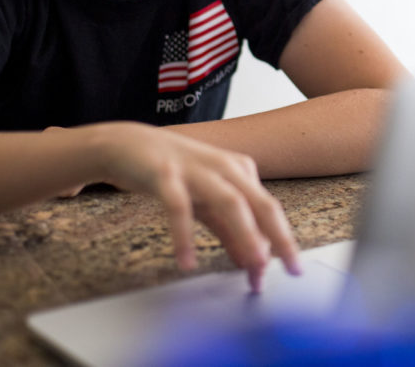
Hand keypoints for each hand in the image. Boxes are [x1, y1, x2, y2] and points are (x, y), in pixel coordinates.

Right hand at [93, 122, 301, 289]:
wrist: (124, 144)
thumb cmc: (170, 172)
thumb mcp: (203, 202)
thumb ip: (227, 230)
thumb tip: (250, 262)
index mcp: (238, 170)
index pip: (267, 209)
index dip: (281, 241)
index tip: (288, 270)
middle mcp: (223, 166)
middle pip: (260, 202)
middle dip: (280, 236)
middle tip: (291, 268)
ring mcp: (195, 169)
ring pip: (229, 201)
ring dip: (246, 233)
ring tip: (255, 264)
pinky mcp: (164, 174)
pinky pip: (179, 207)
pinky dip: (185, 236)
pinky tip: (187, 262)